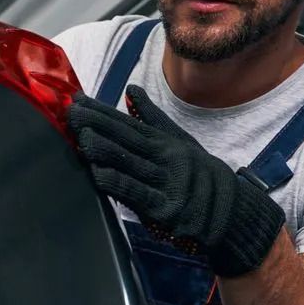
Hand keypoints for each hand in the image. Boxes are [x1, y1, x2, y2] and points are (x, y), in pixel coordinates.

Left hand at [66, 84, 284, 277]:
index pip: (129, 124)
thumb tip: (131, 90)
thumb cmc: (199, 176)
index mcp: (166, 142)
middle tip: (72, 111)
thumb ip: (151, 118)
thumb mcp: (179, 141)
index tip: (78, 99)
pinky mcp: (165, 210)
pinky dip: (118, 183)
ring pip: (131, 163)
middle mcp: (166, 159)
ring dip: (104, 149)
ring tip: (81, 135)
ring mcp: (166, 183)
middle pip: (127, 139)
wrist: (231, 213)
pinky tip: (98, 173)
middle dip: (97, 124)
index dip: (102, 112)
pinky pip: (138, 194)